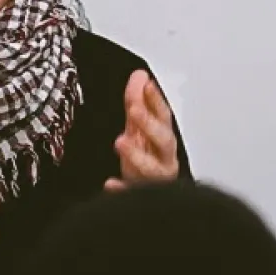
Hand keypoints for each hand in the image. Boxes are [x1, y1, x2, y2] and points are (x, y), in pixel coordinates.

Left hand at [107, 71, 178, 189]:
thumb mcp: (140, 131)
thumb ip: (138, 104)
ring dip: (137, 155)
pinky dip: (123, 188)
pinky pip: (133, 193)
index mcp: (163, 141)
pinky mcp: (141, 195)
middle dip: (150, 124)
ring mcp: (154, 179)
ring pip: (153, 168)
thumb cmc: (148, 161)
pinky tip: (111, 183)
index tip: (146, 84)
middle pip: (164, 140)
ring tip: (121, 141)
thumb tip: (139, 75)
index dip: (156, 100)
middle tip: (134, 110)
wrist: (151, 199)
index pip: (164, 117)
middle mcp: (164, 159)